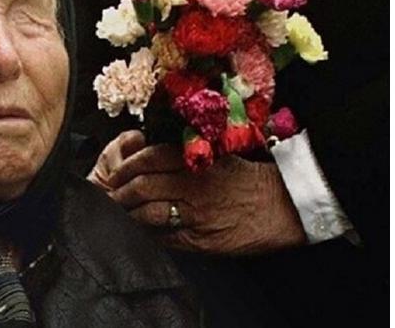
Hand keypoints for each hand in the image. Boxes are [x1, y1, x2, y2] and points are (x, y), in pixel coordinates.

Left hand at [90, 130, 307, 254]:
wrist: (283, 206)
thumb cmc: (249, 179)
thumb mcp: (218, 156)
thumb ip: (186, 155)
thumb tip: (149, 155)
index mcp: (197, 161)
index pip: (149, 158)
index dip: (126, 166)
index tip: (117, 172)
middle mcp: (193, 186)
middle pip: (142, 186)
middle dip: (120, 193)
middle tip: (111, 196)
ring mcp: (196, 215)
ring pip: (148, 214)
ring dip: (129, 215)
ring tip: (121, 215)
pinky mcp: (201, 239)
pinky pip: (165, 238)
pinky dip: (149, 234)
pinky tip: (143, 232)